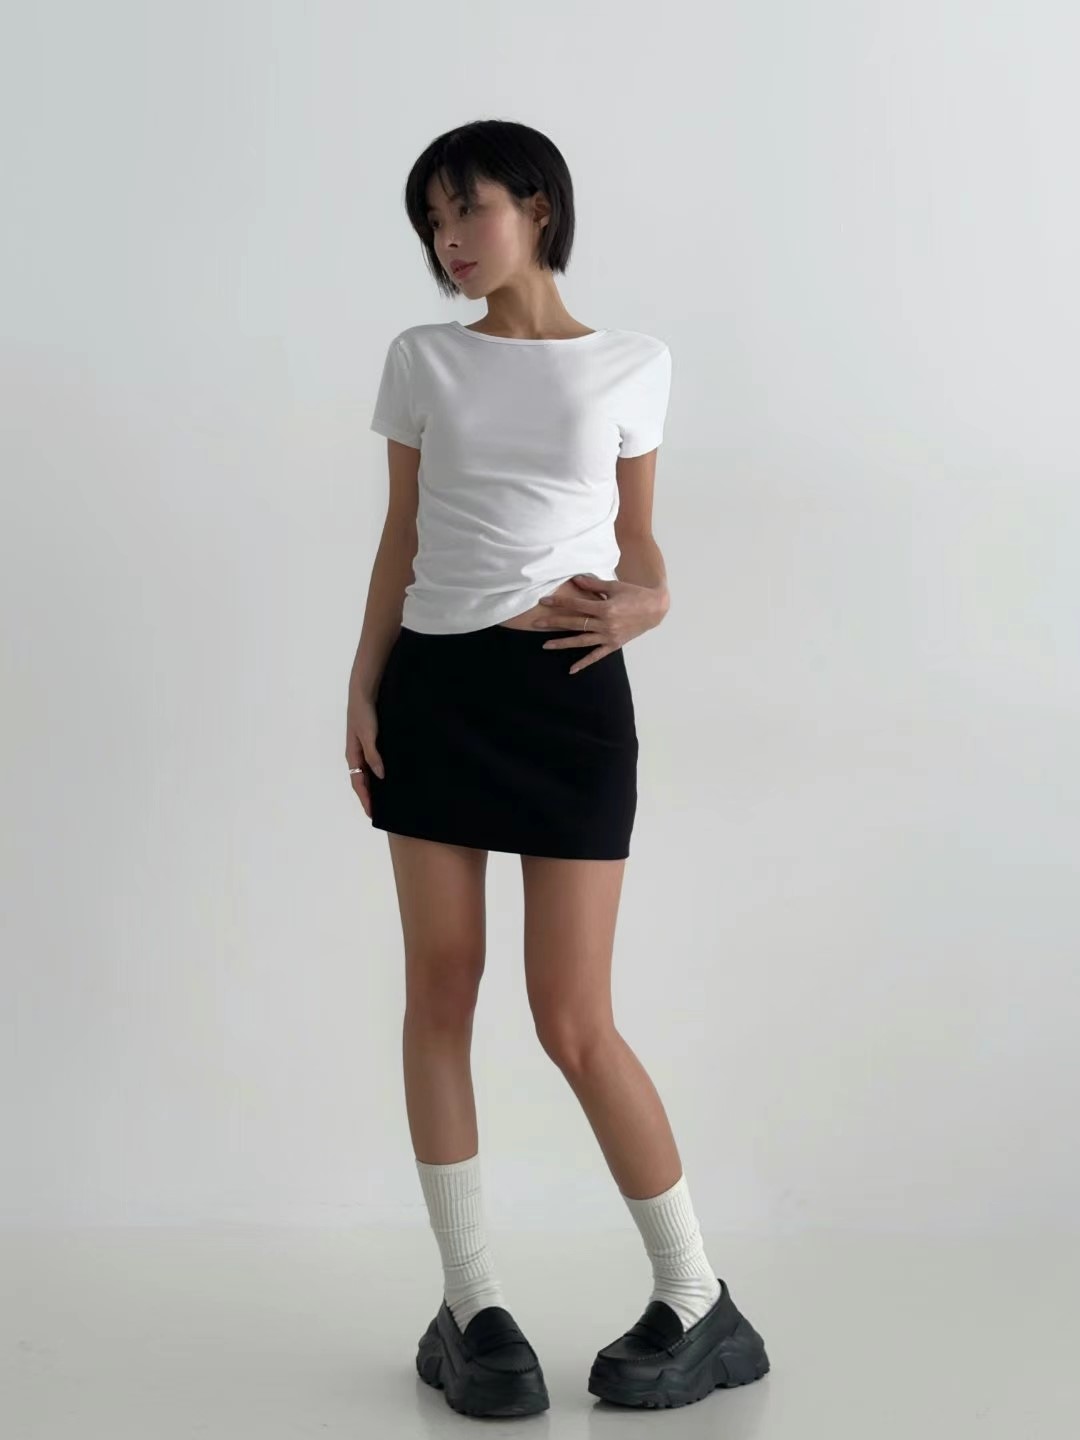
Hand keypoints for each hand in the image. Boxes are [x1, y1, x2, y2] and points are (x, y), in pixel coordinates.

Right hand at [345, 689, 384, 818]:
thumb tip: (380, 776)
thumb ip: (373, 755)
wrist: (364, 692)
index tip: (373, 814)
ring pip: (369, 772)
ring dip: (375, 786)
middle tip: (381, 811)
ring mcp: (364, 748)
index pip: (357, 783)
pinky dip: (380, 772)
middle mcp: (357, 754)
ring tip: (388, 797)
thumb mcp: (368, 735)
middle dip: (369, 796)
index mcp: (353, 755)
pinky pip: (375, 762)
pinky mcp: (372, 741)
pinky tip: (391, 775)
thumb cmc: (364, 713)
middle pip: (362, 780)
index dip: (365, 799)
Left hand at [534, 574, 668, 673]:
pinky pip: (596, 656)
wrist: (655, 609)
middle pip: (575, 623)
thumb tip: (575, 580)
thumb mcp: (614, 586)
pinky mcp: (614, 645)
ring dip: (562, 643)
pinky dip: (584, 663)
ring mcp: (609, 637)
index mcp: (605, 608)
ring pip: (581, 641)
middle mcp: (606, 624)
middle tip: (536, 623)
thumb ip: (594, 585)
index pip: (576, 606)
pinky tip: (571, 669)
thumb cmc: (635, 594)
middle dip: (554, 623)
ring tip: (545, 645)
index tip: (544, 601)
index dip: (559, 603)